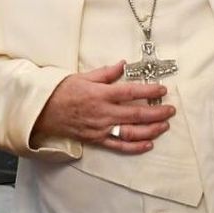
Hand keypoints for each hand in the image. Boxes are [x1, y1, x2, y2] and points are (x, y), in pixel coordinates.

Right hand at [31, 61, 173, 154]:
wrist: (42, 112)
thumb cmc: (62, 92)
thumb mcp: (83, 76)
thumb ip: (105, 73)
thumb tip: (122, 65)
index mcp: (101, 94)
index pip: (130, 92)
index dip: (149, 90)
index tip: (162, 89)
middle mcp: (103, 112)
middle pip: (136, 113)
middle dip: (157, 112)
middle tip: (171, 110)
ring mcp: (101, 128)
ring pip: (131, 131)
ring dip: (151, 130)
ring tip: (165, 126)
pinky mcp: (97, 140)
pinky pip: (119, 146)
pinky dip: (135, 147)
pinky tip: (148, 144)